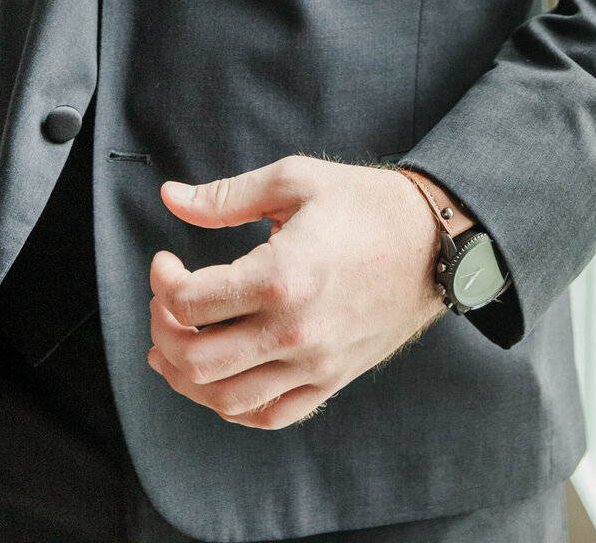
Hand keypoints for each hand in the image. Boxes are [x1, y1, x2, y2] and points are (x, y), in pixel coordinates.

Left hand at [147, 156, 445, 428]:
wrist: (433, 240)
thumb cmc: (363, 203)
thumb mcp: (294, 180)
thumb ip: (225, 196)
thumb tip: (171, 197)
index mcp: (280, 275)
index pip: (190, 302)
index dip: (162, 282)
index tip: (166, 262)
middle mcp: (293, 330)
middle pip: (197, 359)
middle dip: (163, 331)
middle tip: (166, 303)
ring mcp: (314, 364)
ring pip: (225, 399)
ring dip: (186, 376)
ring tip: (174, 347)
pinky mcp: (331, 380)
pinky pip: (269, 415)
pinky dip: (231, 406)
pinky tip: (218, 379)